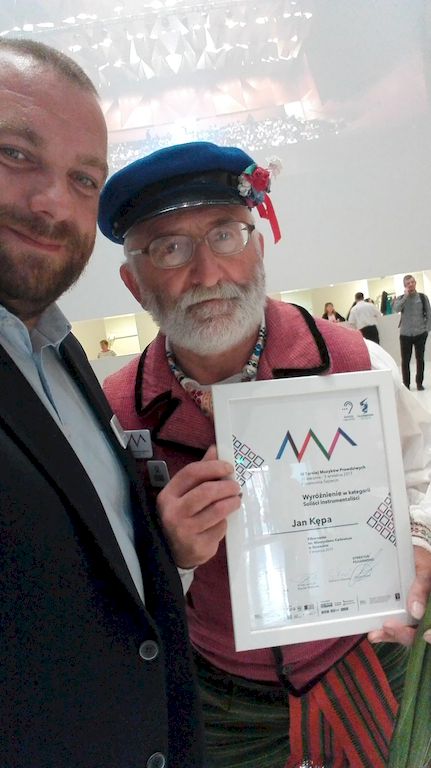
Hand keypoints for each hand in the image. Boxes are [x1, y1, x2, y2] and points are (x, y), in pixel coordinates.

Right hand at [156, 445, 240, 568]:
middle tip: (236, 486)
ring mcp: (185, 532)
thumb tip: (215, 449)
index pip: (192, 473)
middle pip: (207, 491)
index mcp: (168, 495)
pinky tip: (222, 521)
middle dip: (227, 486)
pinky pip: (220, 529)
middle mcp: (173, 513)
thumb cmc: (180, 516)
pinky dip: (225, 522)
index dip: (213, 467)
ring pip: (217, 511)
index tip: (228, 467)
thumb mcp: (182, 494)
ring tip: (236, 500)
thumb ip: (199, 473)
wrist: (170, 551)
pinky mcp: (198, 547)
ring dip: (232, 502)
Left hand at [368, 546, 430, 645]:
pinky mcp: (400, 615)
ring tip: (375, 633)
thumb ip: (422, 587)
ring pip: (407, 634)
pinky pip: (395, 628)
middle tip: (388, 626)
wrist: (410, 553)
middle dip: (405, 634)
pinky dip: (385, 633)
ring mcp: (414, 617)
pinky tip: (375, 634)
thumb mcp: (425, 569)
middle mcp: (425, 615)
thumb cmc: (422, 562)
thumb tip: (416, 612)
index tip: (425, 635)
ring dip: (392, 636)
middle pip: (420, 634)